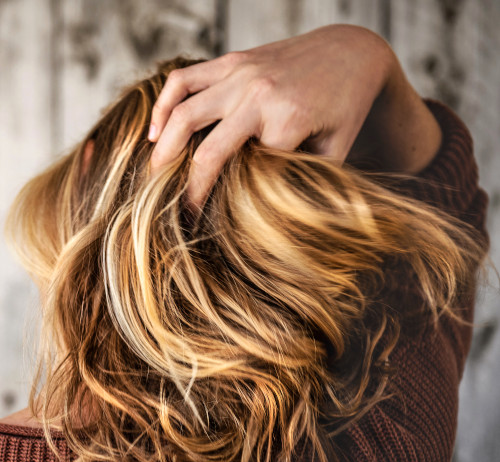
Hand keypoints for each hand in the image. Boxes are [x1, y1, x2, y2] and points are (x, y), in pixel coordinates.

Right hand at [148, 24, 436, 207]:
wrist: (351, 51)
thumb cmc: (346, 107)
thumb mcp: (337, 151)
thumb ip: (304, 179)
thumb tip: (274, 215)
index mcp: (288, 120)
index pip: (245, 174)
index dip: (226, 202)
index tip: (212, 225)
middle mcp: (258, 93)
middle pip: (205, 149)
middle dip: (185, 187)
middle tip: (171, 212)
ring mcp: (239, 72)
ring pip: (183, 111)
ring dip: (162, 147)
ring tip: (152, 174)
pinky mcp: (230, 61)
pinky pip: (184, 80)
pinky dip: (163, 105)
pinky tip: (155, 130)